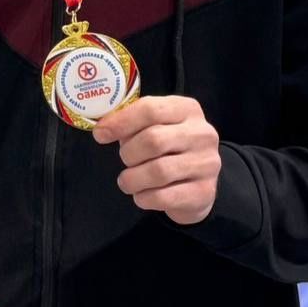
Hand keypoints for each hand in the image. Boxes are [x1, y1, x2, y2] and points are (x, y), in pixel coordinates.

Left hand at [93, 96, 220, 224]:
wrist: (199, 185)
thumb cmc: (170, 150)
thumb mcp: (157, 127)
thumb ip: (133, 124)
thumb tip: (103, 129)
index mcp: (187, 109)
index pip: (151, 109)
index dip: (121, 122)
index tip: (100, 134)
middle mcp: (202, 133)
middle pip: (153, 140)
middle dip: (129, 153)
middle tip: (125, 160)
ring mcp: (207, 163)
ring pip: (158, 171)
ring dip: (133, 179)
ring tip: (127, 181)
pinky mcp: (204, 192)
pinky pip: (164, 197)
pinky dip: (144, 197)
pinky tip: (142, 195)